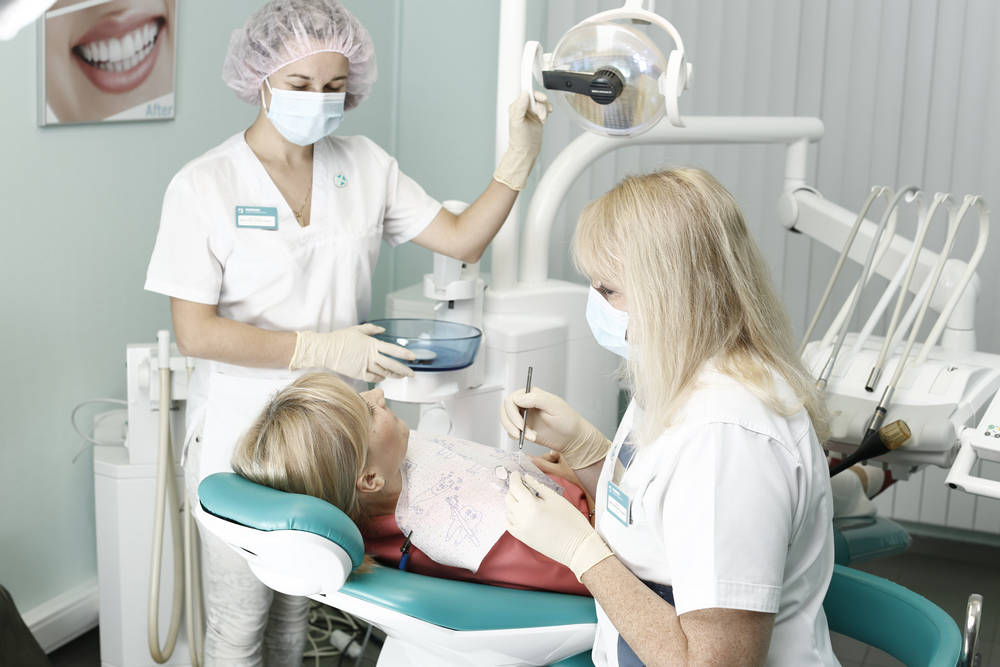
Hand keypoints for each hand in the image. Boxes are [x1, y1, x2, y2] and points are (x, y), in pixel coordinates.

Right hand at [288, 324, 414, 381]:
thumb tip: (383, 330)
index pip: (393, 349)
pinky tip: (384, 377)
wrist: (326, 350)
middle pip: (392, 364)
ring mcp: (364, 366)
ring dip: (394, 375)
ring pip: (384, 373)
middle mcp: (370, 356)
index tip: (412, 357)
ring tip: (401, 376)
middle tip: (411, 373)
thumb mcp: (357, 330)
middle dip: (404, 370)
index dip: (404, 354)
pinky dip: (380, 377)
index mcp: (372, 344)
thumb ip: (372, 329)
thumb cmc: (340, 338)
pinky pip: (373, 377)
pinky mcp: (358, 374)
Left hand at [493, 91, 552, 190]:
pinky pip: (545, 109)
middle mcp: (524, 108)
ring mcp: (532, 112)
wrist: (526, 151)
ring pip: (542, 103)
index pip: (526, 93)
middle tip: (540, 114)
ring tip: (541, 119)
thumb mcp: (517, 122)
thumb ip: (520, 107)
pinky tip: (544, 119)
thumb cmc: (519, 140)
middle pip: (536, 97)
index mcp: (516, 106)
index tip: (539, 93)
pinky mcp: (538, 117)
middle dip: (540, 105)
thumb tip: (524, 94)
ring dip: (544, 110)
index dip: (533, 93)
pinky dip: (547, 112)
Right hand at [501, 387, 610, 468]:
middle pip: (505, 410)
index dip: (513, 413)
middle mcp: (526, 404)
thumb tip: (518, 398)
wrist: (573, 439)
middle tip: (523, 433)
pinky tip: (530, 437)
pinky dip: (516, 436)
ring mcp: (524, 416)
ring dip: (514, 431)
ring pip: (506, 420)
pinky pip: (510, 430)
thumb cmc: (569, 421)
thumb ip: (536, 399)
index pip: (511, 399)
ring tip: (530, 436)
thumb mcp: (555, 407)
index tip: (522, 424)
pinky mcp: (524, 428)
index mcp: (532, 394)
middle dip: (512, 424)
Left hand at [505, 472, 611, 580]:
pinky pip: (509, 523)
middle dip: (514, 489)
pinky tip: (519, 511)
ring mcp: (520, 530)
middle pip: (509, 498)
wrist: (577, 547)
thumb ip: (538, 487)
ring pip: (508, 510)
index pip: (515, 487)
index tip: (516, 474)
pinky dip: (511, 515)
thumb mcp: (556, 499)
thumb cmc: (571, 521)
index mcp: (532, 506)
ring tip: (524, 498)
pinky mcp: (522, 538)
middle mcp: (522, 518)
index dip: (514, 478)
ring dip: (513, 501)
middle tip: (522, 485)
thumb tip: (526, 477)